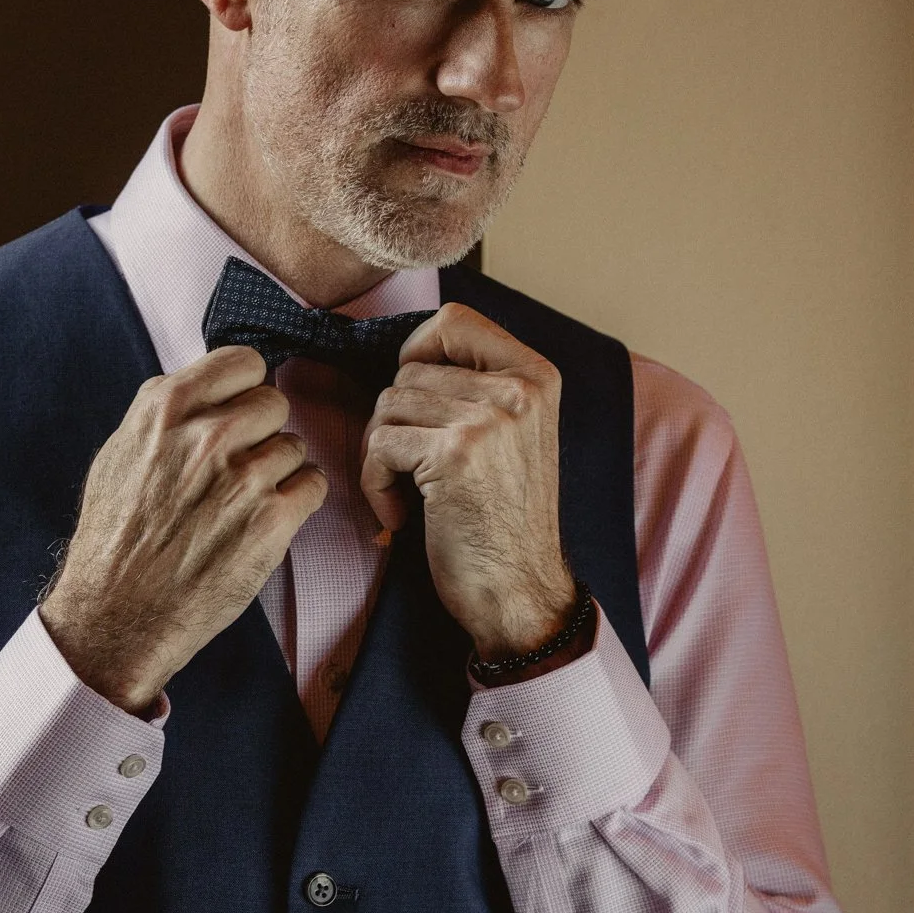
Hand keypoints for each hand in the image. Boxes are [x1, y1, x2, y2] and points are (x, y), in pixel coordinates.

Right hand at [40, 345, 326, 711]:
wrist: (117, 616)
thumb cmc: (114, 541)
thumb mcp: (119, 455)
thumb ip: (165, 416)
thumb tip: (205, 392)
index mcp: (167, 409)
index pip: (242, 362)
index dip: (244, 388)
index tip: (238, 412)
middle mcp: (208, 435)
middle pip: (273, 402)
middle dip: (261, 432)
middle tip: (238, 467)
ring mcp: (243, 477)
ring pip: (294, 446)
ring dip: (277, 472)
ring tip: (243, 504)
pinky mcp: (271, 521)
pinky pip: (312, 485)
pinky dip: (297, 502)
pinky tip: (266, 521)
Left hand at [359, 305, 580, 661]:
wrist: (522, 592)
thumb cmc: (505, 522)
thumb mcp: (514, 436)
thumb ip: (479, 388)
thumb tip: (408, 356)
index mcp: (537, 376)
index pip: (455, 320)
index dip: (418, 351)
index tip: (416, 400)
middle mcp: (519, 389)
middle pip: (409, 370)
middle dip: (394, 422)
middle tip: (410, 470)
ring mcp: (490, 418)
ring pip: (388, 405)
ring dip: (383, 456)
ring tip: (408, 495)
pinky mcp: (456, 453)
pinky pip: (379, 445)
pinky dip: (376, 485)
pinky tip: (401, 516)